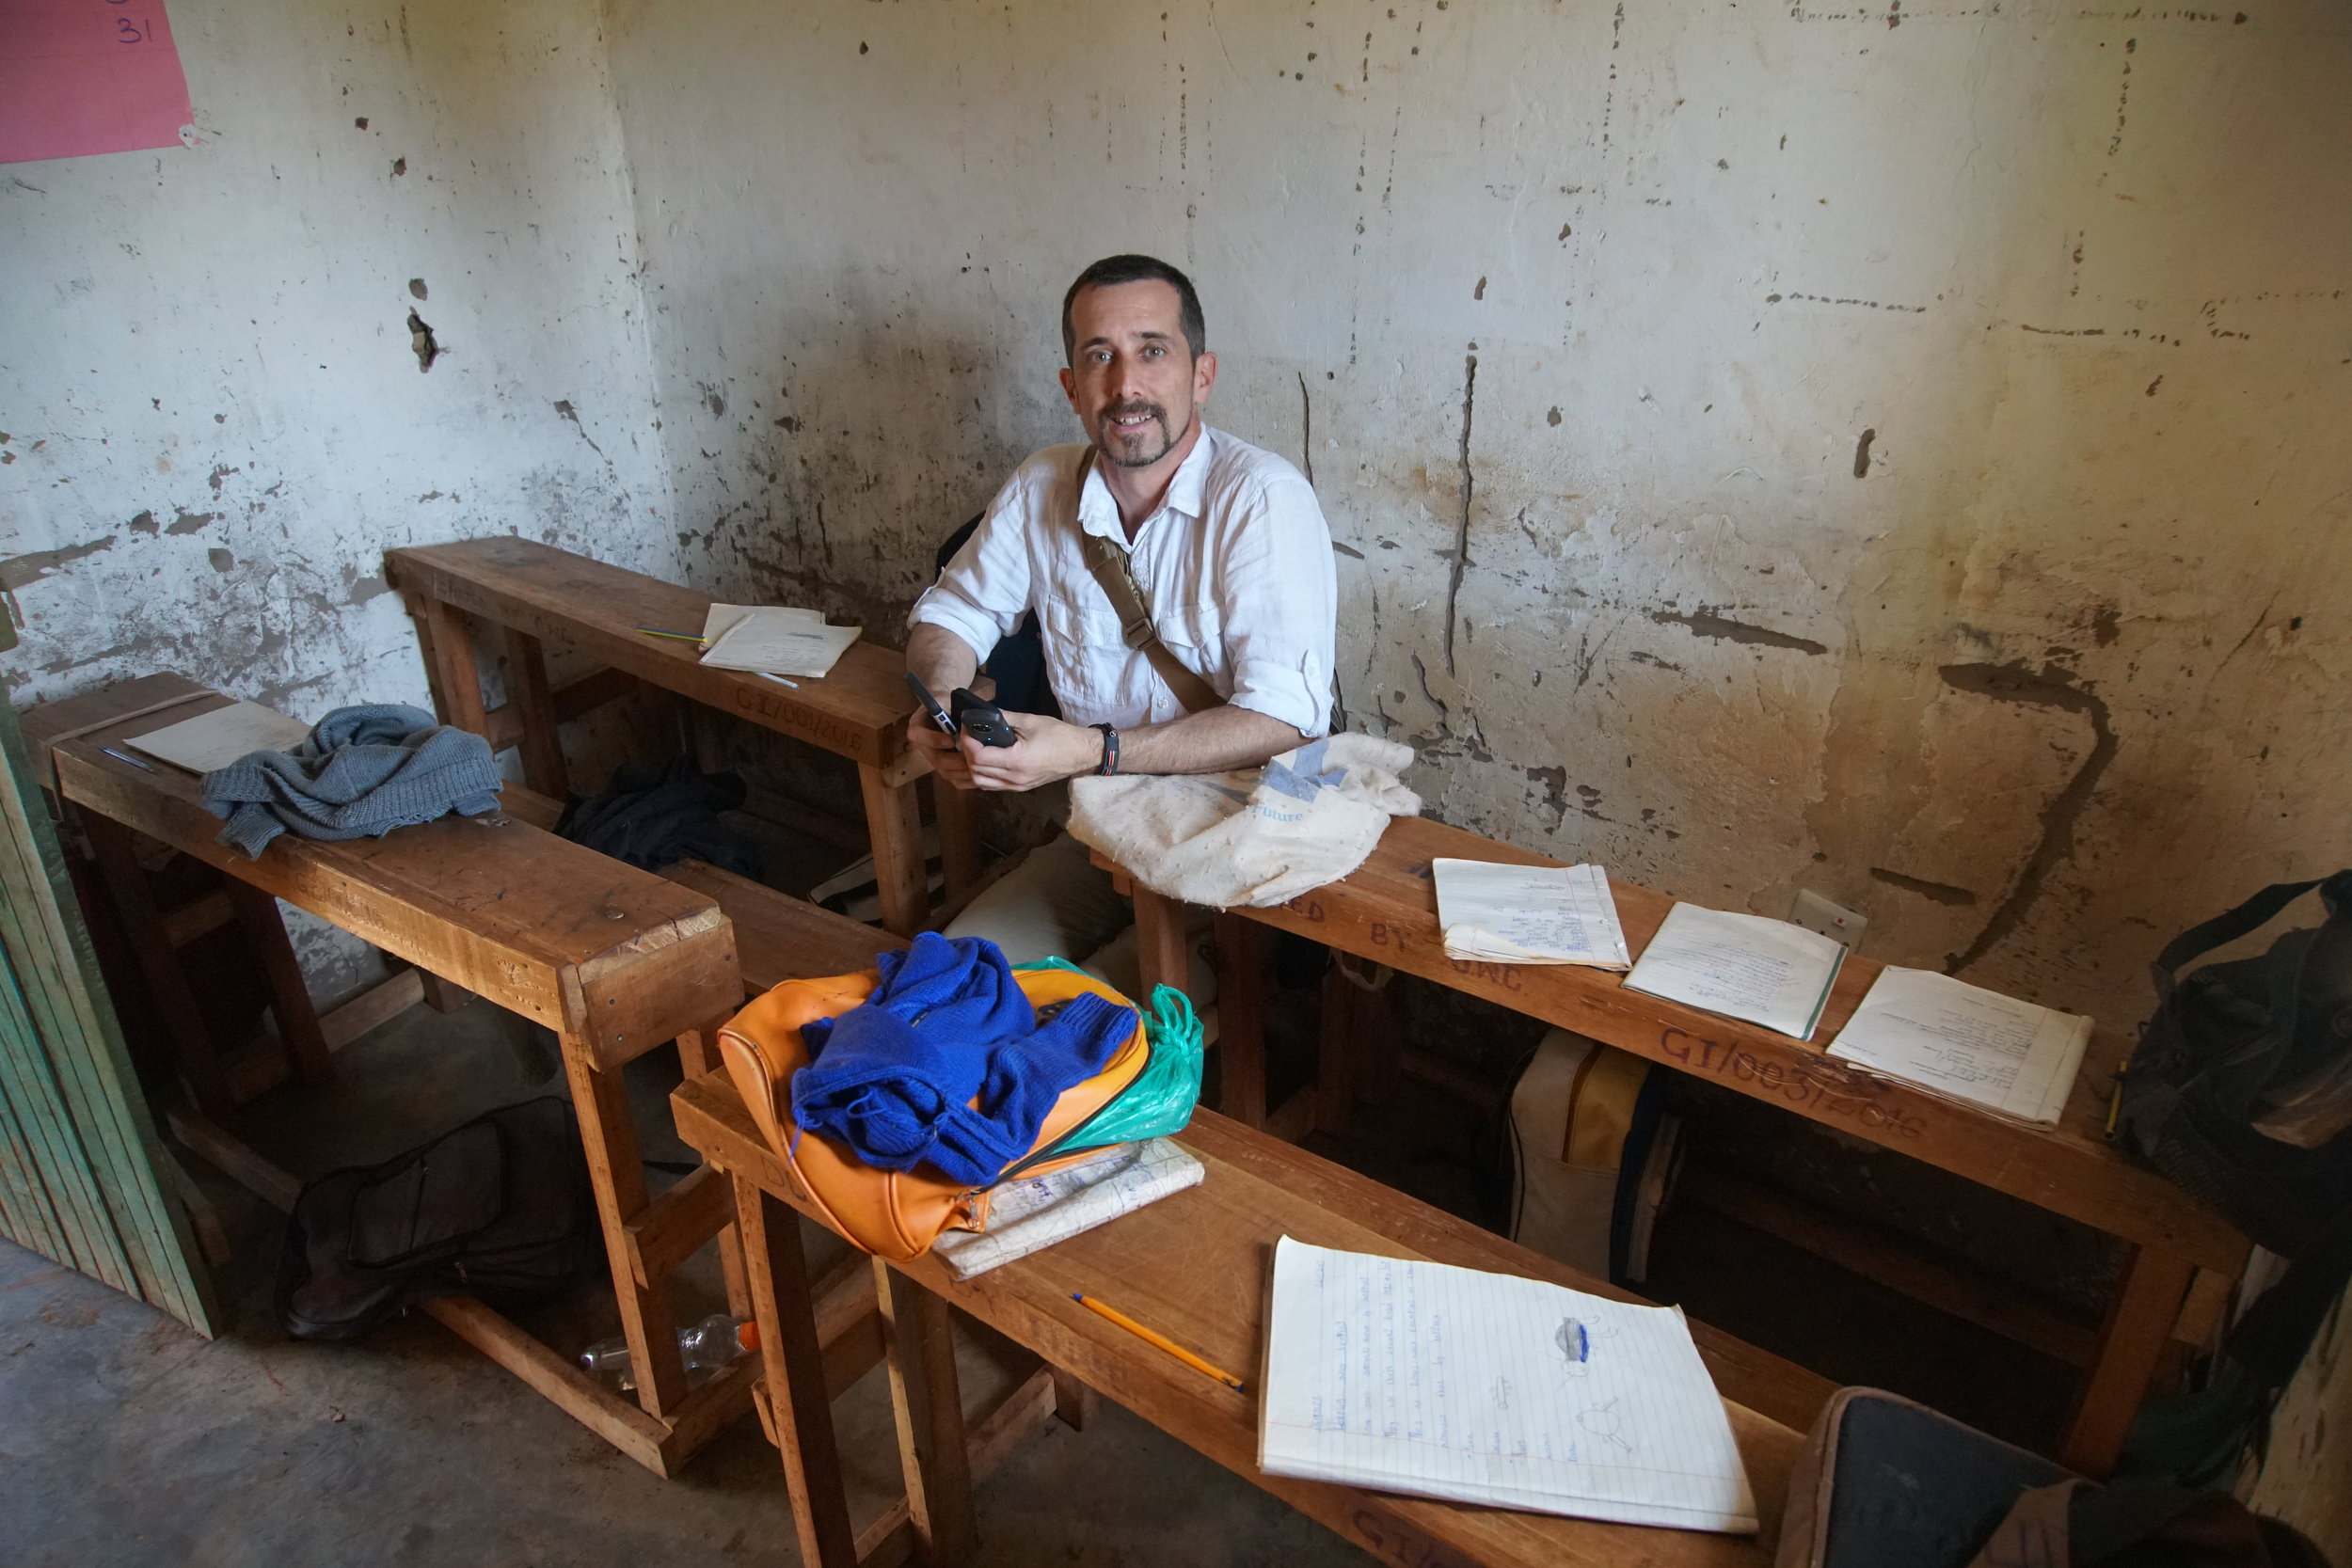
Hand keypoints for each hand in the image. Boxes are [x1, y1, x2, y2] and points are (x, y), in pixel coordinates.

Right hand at [905, 710, 974, 789]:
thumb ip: (952, 711)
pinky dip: (965, 778)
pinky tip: (978, 774)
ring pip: (944, 771)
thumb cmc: (948, 703)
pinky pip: (951, 777)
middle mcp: (922, 744)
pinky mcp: (941, 766)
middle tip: (972, 758)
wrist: (946, 708)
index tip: (951, 740)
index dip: (934, 740)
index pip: (918, 735)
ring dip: (962, 771)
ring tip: (978, 767)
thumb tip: (970, 722)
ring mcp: (932, 757)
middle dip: (955, 761)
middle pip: (935, 759)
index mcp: (918, 726)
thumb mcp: (948, 701)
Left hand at [962, 711, 1102, 791]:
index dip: (967, 743)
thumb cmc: (1059, 735)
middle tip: (969, 737)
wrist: (1081, 753)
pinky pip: (992, 786)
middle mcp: (1014, 778)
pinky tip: (984, 762)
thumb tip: (983, 713)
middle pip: (975, 773)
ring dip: (972, 768)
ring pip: (981, 783)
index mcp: (1017, 761)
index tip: (967, 729)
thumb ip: (1004, 718)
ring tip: (975, 750)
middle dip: (966, 755)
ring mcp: (1017, 787)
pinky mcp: (1020, 788)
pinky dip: (982, 775)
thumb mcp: (1030, 721)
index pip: (979, 757)